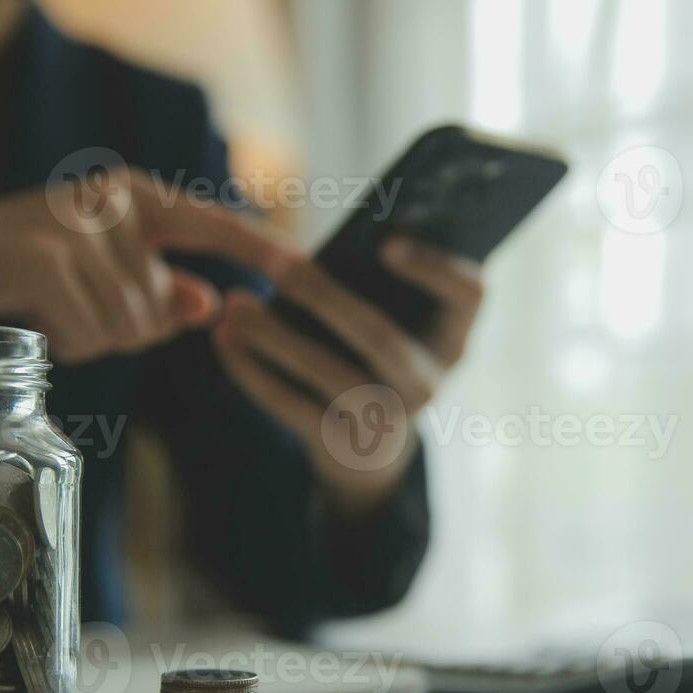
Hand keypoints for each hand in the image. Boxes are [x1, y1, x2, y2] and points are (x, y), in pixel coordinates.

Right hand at [0, 168, 288, 363]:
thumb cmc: (20, 277)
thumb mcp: (98, 282)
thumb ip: (156, 292)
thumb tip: (210, 302)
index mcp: (135, 198)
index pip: (214, 226)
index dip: (261, 251)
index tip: (308, 272)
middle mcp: (113, 199)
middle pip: (162, 309)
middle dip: (121, 332)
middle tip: (71, 311)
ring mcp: (77, 223)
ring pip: (130, 327)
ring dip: (89, 339)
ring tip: (49, 311)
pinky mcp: (44, 256)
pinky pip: (94, 333)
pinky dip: (67, 343)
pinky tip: (36, 318)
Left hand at [214, 236, 483, 516]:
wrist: (370, 450)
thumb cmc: (374, 358)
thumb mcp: (394, 325)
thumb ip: (372, 286)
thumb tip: (310, 247)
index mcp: (451, 338)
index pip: (469, 293)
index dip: (434, 267)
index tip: (387, 242)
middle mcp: (427, 382)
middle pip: (379, 335)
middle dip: (324, 296)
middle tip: (276, 262)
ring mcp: (386, 421)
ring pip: (326, 373)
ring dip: (274, 335)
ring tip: (235, 303)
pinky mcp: (339, 445)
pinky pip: (290, 404)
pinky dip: (252, 371)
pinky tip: (224, 341)